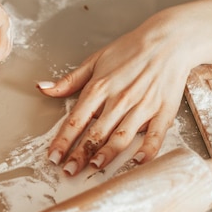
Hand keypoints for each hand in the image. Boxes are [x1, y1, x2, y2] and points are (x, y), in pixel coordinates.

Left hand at [36, 8, 198, 175]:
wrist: (168, 39)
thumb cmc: (130, 49)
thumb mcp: (94, 60)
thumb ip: (68, 80)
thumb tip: (42, 88)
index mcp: (99, 87)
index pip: (76, 120)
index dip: (62, 141)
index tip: (52, 157)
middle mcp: (119, 99)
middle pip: (95, 134)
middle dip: (80, 155)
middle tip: (68, 172)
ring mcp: (142, 106)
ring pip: (121, 137)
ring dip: (107, 155)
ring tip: (94, 169)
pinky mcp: (163, 111)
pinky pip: (155, 136)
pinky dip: (147, 151)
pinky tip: (136, 161)